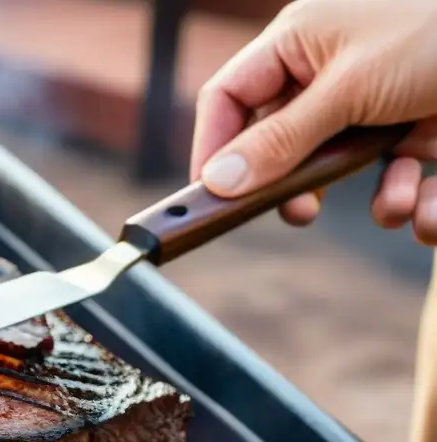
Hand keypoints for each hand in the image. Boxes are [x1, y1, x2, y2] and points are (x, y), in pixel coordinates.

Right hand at [190, 0, 436, 242]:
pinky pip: (395, 178)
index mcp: (299, 43)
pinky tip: (430, 206)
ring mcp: (375, 103)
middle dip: (297, 185)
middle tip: (299, 213)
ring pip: (343, 170)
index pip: (228, 98)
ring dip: (373, 198)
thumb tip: (217, 181)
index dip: (213, 148)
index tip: (213, 199)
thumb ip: (280, 139)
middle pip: (280, 142)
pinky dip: (412, 201)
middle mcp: (329, 72)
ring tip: (398, 204)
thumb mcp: (350, 88)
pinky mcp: (417, 129)